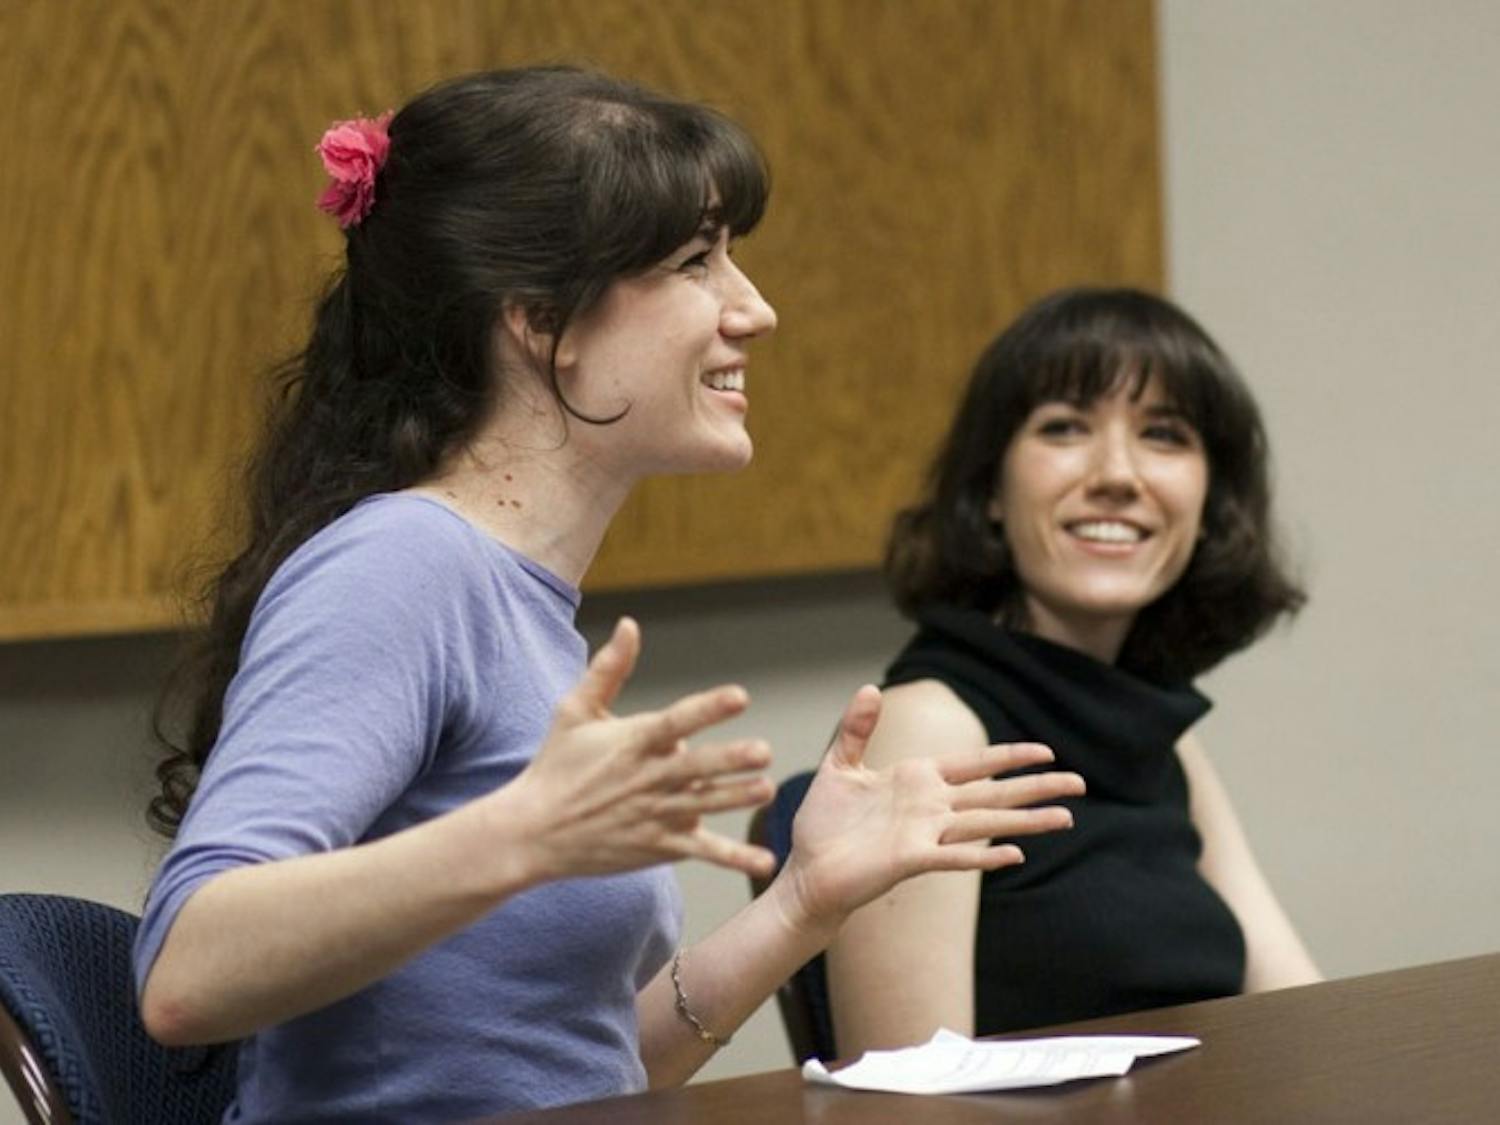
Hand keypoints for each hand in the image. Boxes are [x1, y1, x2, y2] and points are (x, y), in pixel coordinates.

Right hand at [497, 618, 777, 882]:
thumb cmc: (556, 764)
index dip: (708, 709)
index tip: (739, 696)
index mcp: (632, 742)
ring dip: (736, 798)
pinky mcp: (658, 846)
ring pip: (703, 805)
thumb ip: (608, 669)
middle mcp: (646, 778)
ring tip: (767, 791)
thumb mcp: (574, 711)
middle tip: (763, 752)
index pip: (675, 722)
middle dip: (729, 760)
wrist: (532, 832)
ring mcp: (654, 815)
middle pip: (695, 767)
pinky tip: (765, 861)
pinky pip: (701, 851)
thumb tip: (630, 624)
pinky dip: (733, 857)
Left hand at [773, 685, 1085, 935]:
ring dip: (1025, 822)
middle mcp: (930, 807)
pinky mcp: (909, 859)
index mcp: (918, 780)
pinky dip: (983, 855)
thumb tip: (869, 688)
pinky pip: (954, 856)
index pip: (974, 765)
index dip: (1009, 757)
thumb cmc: (824, 824)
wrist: (807, 869)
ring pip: (985, 824)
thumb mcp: (839, 766)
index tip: (1047, 751)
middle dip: (1036, 787)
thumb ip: (858, 729)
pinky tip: (1015, 854)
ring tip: (1066, 818)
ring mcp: (924, 834)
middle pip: (994, 793)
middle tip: (1080, 784)